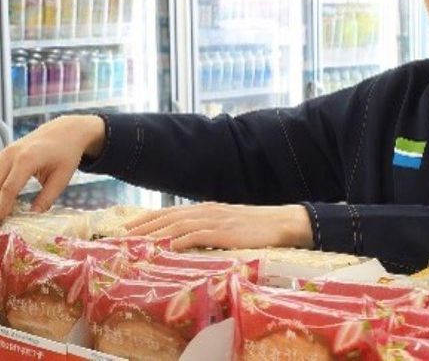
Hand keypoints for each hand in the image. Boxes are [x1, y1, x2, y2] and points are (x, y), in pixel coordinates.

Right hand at [0, 115, 105, 217]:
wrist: (66, 130)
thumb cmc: (67, 154)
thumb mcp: (62, 177)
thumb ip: (47, 197)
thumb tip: (32, 216)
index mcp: (27, 160)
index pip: (8, 189)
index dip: (1, 208)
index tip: (1, 223)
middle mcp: (11, 154)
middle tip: (2, 221)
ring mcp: (5, 152)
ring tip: (3, 213)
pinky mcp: (3, 154)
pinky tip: (3, 199)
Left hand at [124, 202, 313, 251]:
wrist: (281, 223)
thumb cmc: (257, 227)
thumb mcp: (228, 225)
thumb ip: (208, 230)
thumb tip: (188, 242)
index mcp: (206, 209)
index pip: (170, 212)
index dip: (147, 219)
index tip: (127, 228)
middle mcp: (207, 211)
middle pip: (168, 217)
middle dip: (143, 226)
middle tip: (120, 236)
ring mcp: (215, 220)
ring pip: (177, 225)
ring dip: (154, 233)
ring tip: (135, 243)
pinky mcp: (224, 232)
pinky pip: (196, 235)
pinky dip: (178, 240)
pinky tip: (165, 247)